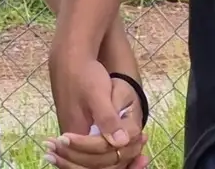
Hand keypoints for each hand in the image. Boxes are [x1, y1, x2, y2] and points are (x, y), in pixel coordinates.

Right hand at [49, 50, 144, 168]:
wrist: (70, 57)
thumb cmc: (84, 73)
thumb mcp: (97, 94)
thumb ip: (107, 119)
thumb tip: (121, 142)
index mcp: (76, 133)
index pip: (95, 162)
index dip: (117, 159)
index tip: (139, 153)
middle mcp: (72, 138)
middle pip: (96, 163)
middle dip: (120, 161)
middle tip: (143, 157)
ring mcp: (75, 133)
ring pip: (95, 159)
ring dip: (117, 159)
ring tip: (141, 157)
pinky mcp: (79, 127)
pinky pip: (94, 150)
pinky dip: (111, 152)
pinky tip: (128, 146)